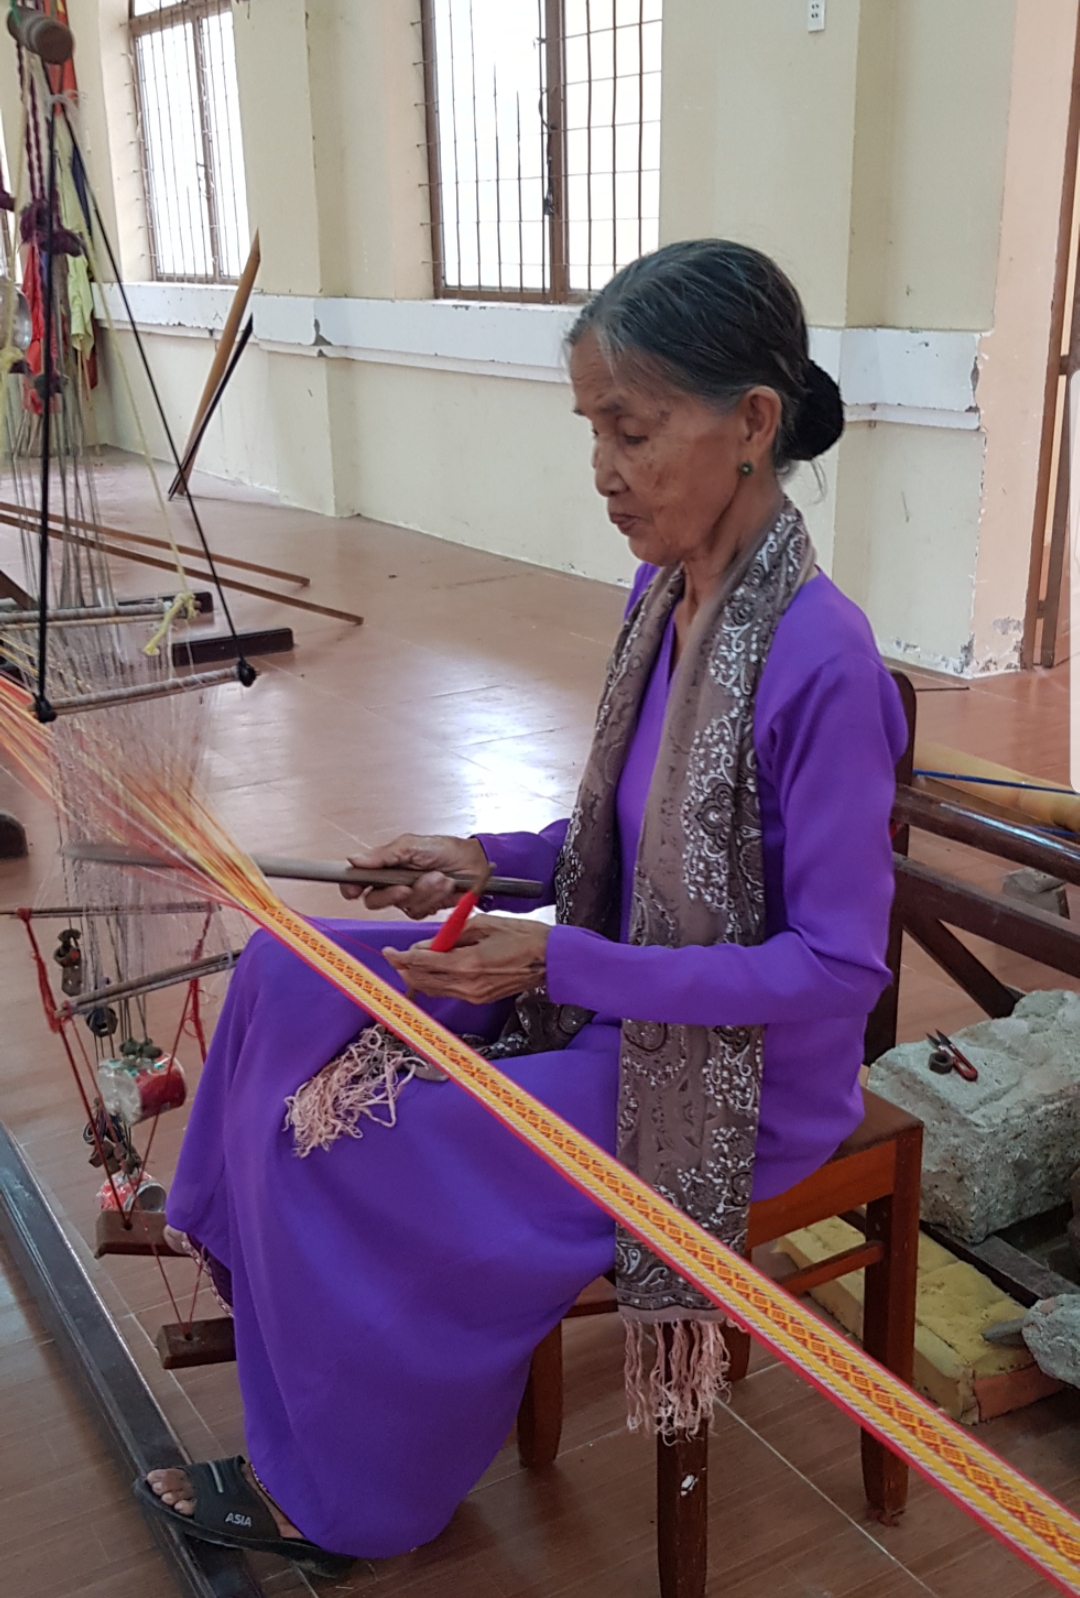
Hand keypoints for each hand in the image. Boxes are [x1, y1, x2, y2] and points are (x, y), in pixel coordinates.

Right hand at [341, 833, 489, 916]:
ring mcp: (408, 897)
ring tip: (439, 876)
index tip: (353, 890)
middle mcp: (392, 883)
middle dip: (392, 894)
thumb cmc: (445, 849)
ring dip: (424, 891)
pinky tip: (444, 886)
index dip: (350, 887)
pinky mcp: (424, 908)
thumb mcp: (412, 845)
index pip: (357, 880)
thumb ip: (383, 855)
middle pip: (374, 900)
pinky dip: (434, 898)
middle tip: (406, 887)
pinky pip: (420, 911)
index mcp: (384, 865)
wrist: (474, 862)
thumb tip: (354, 859)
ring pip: (402, 906)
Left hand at [383, 914, 549, 1002]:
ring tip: (407, 963)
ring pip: (434, 989)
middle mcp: (467, 984)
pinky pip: (448, 991)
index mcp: (467, 963)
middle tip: (393, 956)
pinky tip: (432, 970)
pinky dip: (435, 981)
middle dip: (404, 968)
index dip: (401, 958)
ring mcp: (474, 994)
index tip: (389, 951)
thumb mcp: (484, 925)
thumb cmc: (523, 936)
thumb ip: (452, 935)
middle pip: (423, 980)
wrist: (550, 959)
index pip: (422, 963)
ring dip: (417, 977)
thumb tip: (428, 943)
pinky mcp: (480, 998)